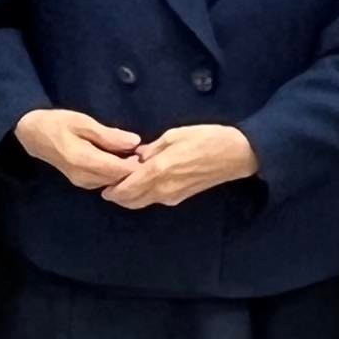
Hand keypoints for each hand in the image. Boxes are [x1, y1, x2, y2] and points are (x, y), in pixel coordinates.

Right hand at [17, 109, 145, 191]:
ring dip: (125, 171)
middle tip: (144, 152)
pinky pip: (106, 181)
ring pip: (113, 183)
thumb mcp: (84, 122)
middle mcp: (85, 177)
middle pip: (119, 180)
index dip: (137, 164)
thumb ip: (109, 135)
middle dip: (134, 169)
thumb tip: (135, 142)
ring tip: (135, 154)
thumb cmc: (58, 124)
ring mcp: (83, 183)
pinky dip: (116, 173)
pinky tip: (122, 160)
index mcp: (85, 161)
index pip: (120, 170)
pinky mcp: (83, 183)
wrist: (34, 135)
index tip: (147, 152)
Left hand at [104, 124, 258, 211]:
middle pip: (130, 200)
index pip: (125, 188)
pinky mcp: (181, 198)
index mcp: (158, 171)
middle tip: (107, 183)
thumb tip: (137, 156)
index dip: (111, 188)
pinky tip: (143, 182)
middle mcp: (162, 189)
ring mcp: (172, 196)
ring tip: (123, 183)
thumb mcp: (174, 135)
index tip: (102, 181)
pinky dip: (143, 195)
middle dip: (116, 195)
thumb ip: (151, 149)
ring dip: (129, 196)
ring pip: (142, 202)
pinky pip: (155, 199)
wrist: (235, 155)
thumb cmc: (206, 139)